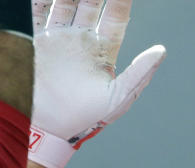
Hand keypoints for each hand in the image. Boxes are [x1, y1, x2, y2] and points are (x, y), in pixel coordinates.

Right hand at [29, 0, 165, 167]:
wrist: (45, 127)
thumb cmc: (84, 119)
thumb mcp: (117, 97)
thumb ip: (139, 73)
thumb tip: (161, 51)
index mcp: (102, 51)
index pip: (115, 16)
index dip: (121, 0)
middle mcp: (79, 39)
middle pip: (89, 2)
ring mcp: (56, 36)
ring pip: (64, 0)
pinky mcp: (32, 38)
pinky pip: (36, 9)